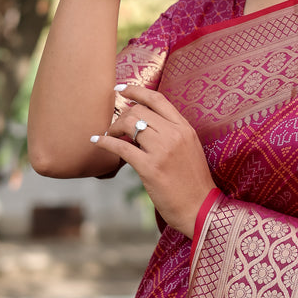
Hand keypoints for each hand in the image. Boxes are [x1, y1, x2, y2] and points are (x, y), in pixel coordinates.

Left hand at [90, 84, 216, 237]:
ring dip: (114, 127)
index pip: (158, 99)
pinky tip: (97, 141)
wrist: (201, 208)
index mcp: (185, 128)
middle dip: (122, 114)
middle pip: (140, 110)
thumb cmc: (193, 182)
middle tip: (114, 125)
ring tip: (109, 135)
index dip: (137, 90)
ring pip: (130, 124)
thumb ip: (172, 134)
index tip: (122, 89)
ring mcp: (163, 150)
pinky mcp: (150, 168)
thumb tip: (145, 125)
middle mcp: (175, 134)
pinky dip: (105, 142)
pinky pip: (121, 147)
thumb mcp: (189, 150)